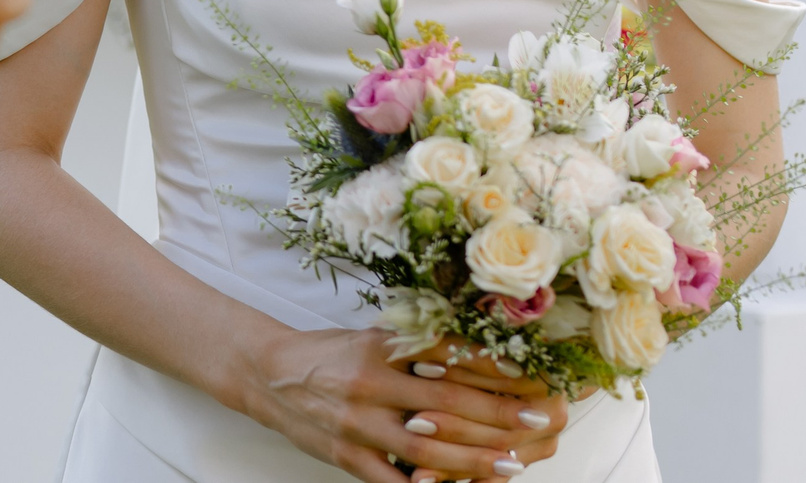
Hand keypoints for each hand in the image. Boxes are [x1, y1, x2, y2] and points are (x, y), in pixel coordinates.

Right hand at [237, 328, 564, 481]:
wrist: (267, 374)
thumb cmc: (330, 355)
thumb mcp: (373, 337)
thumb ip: (419, 347)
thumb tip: (483, 355)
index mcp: (379, 345)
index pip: (446, 355)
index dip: (492, 367)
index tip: (530, 376)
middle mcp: (369, 381)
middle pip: (444, 403)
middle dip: (496, 415)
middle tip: (538, 422)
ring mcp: (356, 423)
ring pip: (424, 447)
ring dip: (473, 459)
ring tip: (512, 464)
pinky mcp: (345, 456)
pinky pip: (391, 481)